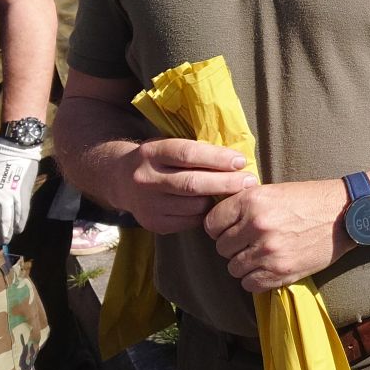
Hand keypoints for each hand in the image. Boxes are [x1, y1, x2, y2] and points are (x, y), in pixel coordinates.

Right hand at [115, 138, 255, 234]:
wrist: (120, 180)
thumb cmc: (158, 159)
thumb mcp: (168, 145)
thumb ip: (195, 150)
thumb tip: (236, 159)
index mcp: (152, 152)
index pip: (188, 154)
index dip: (217, 158)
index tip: (240, 160)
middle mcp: (146, 178)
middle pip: (192, 183)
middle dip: (226, 183)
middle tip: (250, 182)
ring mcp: (147, 204)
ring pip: (193, 205)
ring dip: (218, 201)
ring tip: (236, 195)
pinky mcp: (153, 223)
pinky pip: (188, 221)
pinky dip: (205, 214)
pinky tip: (214, 207)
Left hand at [203, 179, 351, 292]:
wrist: (346, 214)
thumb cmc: (310, 200)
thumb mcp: (274, 191)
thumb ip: (245, 205)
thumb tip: (217, 220)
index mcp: (253, 201)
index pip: (211, 224)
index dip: (219, 228)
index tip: (230, 229)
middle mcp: (257, 226)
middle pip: (221, 248)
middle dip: (233, 246)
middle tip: (251, 242)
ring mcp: (268, 251)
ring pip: (233, 268)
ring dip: (244, 264)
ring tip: (262, 254)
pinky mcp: (281, 271)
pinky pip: (250, 284)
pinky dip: (256, 279)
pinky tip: (269, 267)